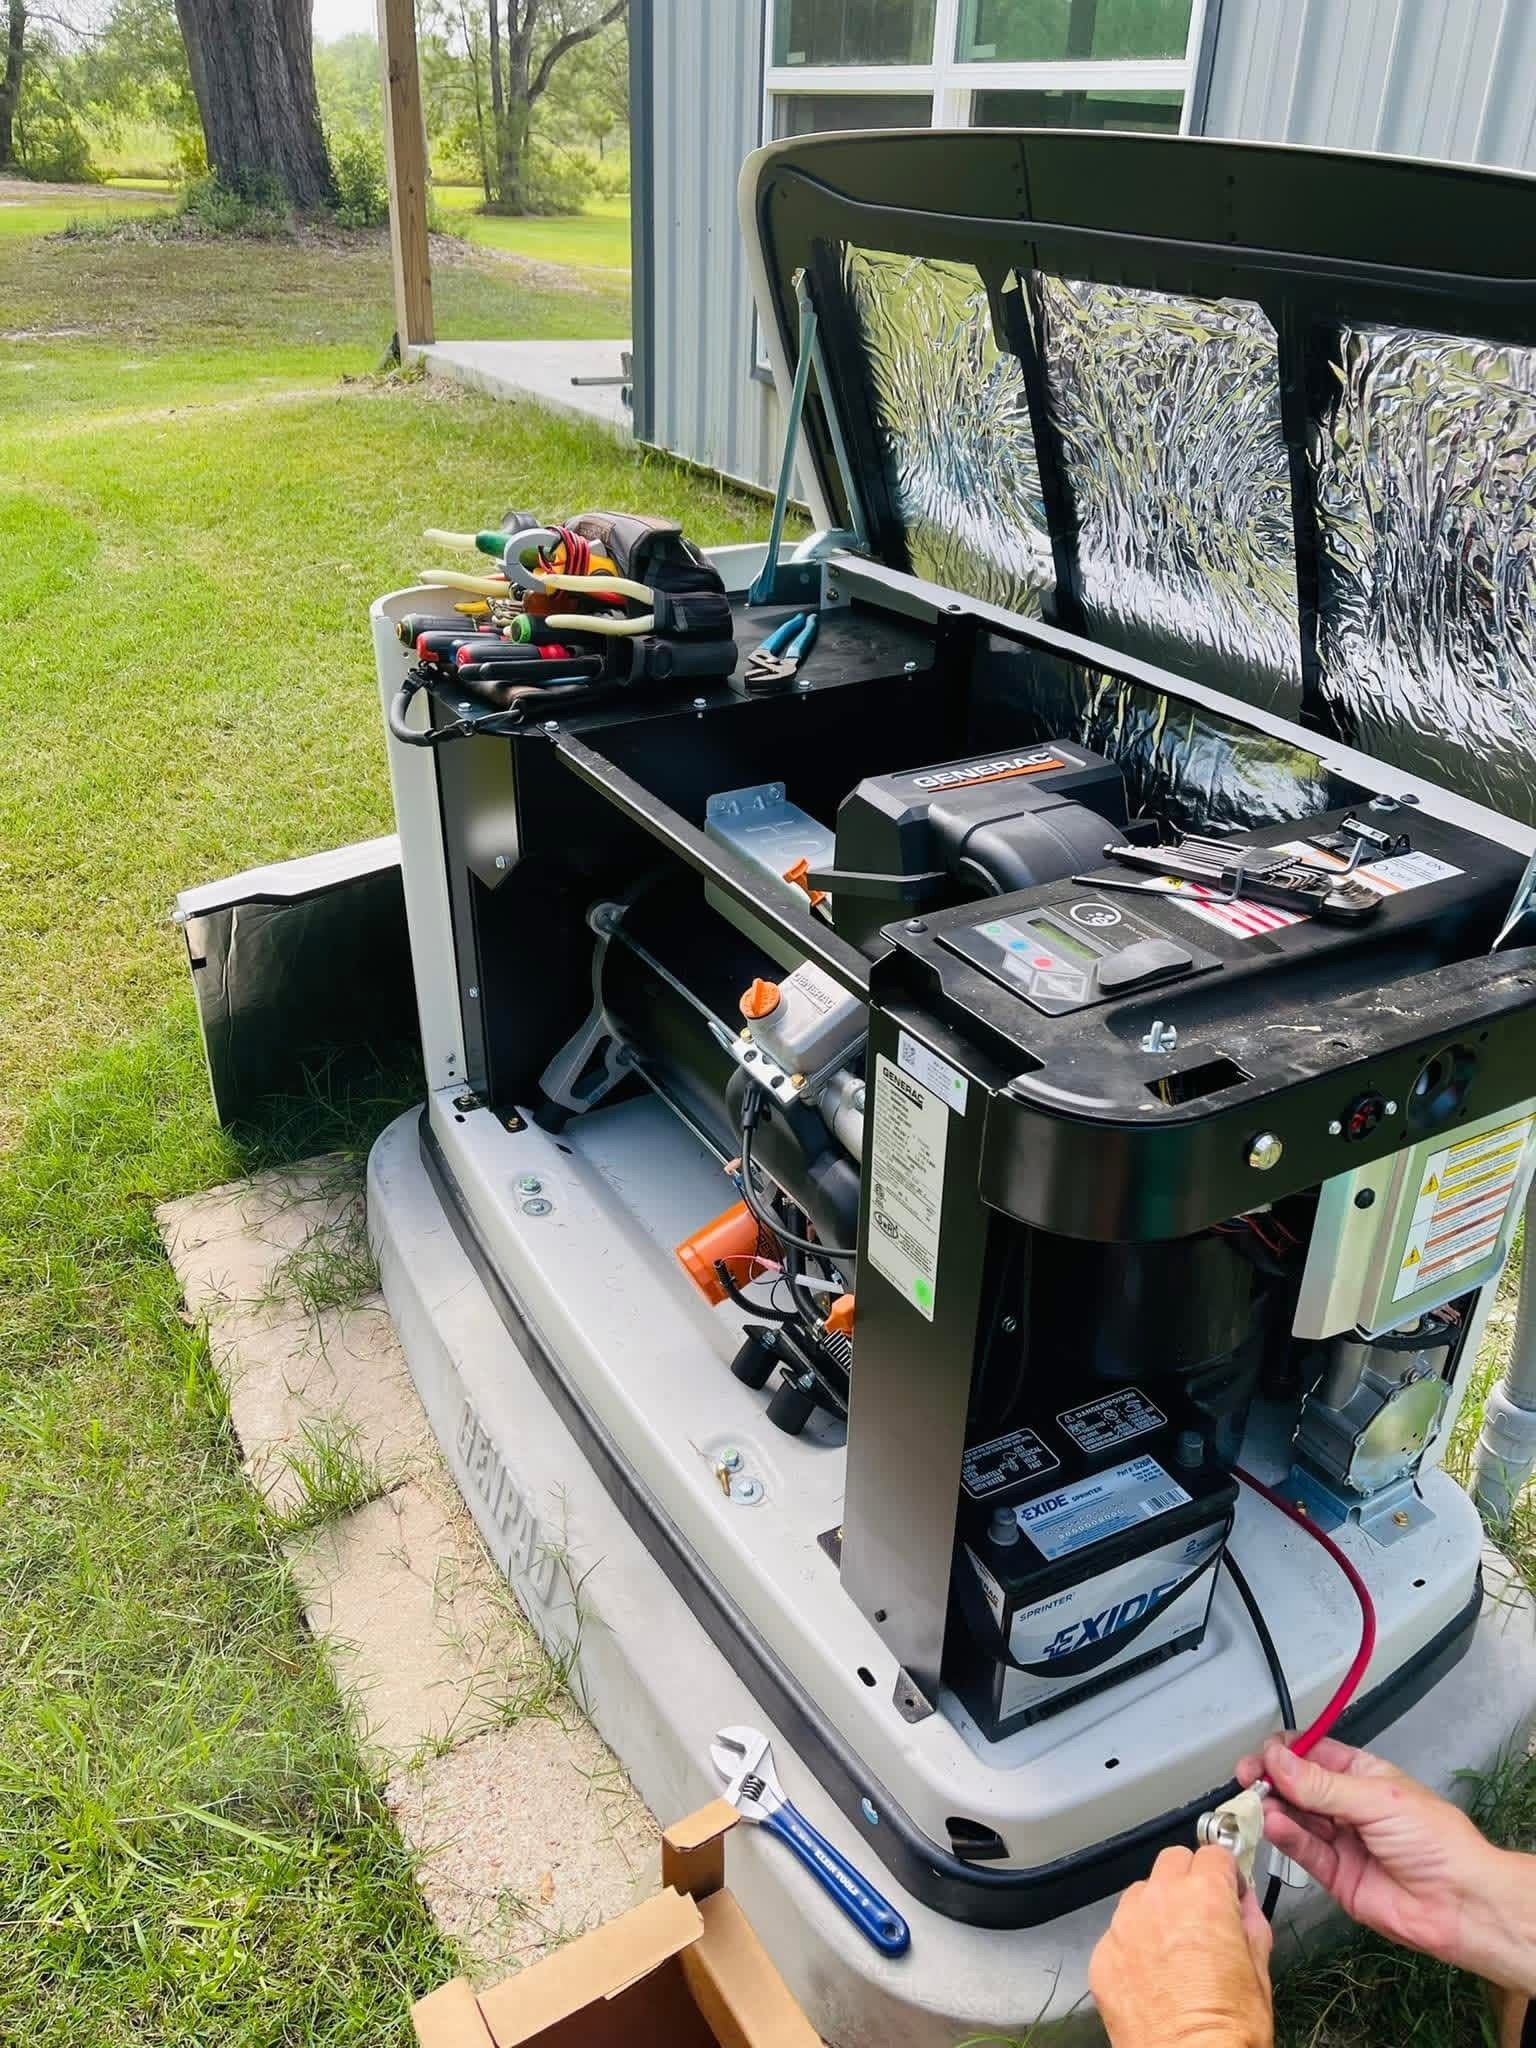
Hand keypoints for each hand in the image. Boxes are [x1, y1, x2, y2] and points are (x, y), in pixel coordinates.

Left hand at [1089, 1844, 1272, 2047]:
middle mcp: (1158, 1899)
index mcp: (1204, 1896)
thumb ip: (1251, 1924)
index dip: (1226, 1874)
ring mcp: (1123, 1925)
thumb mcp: (1260, 1974)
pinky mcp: (1101, 1955)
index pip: (1214, 1853)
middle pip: (1173, 1861)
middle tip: (1203, 1916)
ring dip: (1158, 1907)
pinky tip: (1150, 1976)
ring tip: (1173, 1949)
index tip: (1230, 1894)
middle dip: (1190, 1880)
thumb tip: (1243, 1902)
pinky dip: (1134, 1943)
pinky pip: (1118, 1931)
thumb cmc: (1231, 2029)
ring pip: (1141, 1893)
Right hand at [1237, 1736, 1535, 1994]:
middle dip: (1271, 1779)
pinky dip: (1285, 1837)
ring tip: (1257, 1804)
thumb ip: (1321, 1784)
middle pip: (1297, 1785)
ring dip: (1274, 1808)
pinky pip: (1304, 1851)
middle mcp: (1347, 1805)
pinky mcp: (1334, 1875)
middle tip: (1248, 1779)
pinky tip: (1275, 1825)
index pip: (1313, 1754)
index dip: (1286, 1752)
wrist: (1460, 1904)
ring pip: (1296, 1817)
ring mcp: (1339, 1840)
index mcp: (1362, 1775)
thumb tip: (1275, 1758)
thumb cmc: (1432, 1840)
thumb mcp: (1377, 1799)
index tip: (1263, 1756)